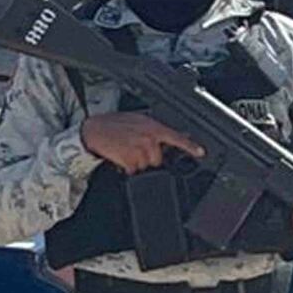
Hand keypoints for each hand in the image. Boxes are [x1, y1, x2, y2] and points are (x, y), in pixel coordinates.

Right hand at [80, 112, 203, 174]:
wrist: (92, 129)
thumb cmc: (113, 124)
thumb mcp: (139, 121)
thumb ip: (158, 130)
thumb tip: (180, 134)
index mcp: (153, 127)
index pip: (177, 138)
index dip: (190, 146)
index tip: (201, 153)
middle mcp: (149, 138)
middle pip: (158, 159)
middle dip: (149, 159)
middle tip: (135, 150)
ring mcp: (139, 149)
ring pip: (146, 167)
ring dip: (137, 164)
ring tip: (126, 152)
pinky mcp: (128, 159)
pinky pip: (133, 171)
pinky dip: (127, 169)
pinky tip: (121, 159)